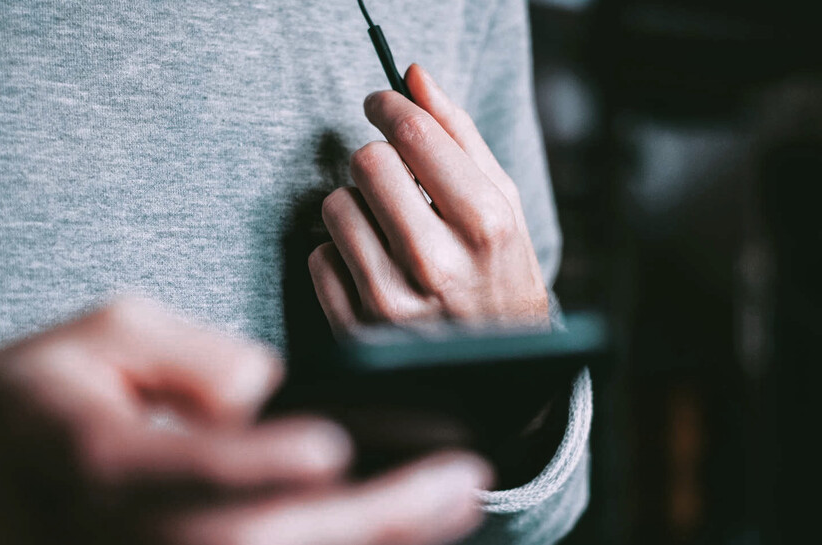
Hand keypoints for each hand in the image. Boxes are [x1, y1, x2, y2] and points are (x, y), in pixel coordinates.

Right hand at [0, 297, 491, 544]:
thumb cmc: (32, 400)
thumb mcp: (97, 336)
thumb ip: (189, 356)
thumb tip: (280, 390)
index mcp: (83, 458)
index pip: (175, 473)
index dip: (253, 463)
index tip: (333, 441)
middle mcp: (114, 538)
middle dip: (366, 519)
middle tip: (458, 479)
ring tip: (454, 503)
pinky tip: (398, 532)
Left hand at [309, 64, 549, 335]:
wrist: (499, 372)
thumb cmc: (500, 276)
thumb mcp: (502, 205)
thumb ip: (459, 135)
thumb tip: (414, 75)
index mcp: (484, 224)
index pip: (414, 133)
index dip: (389, 105)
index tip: (382, 102)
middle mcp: (437, 264)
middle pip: (368, 162)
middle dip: (377, 159)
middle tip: (392, 175)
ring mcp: (393, 302)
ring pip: (334, 205)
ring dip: (356, 207)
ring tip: (388, 230)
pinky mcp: (356, 331)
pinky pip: (318, 257)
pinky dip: (340, 255)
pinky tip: (373, 267)